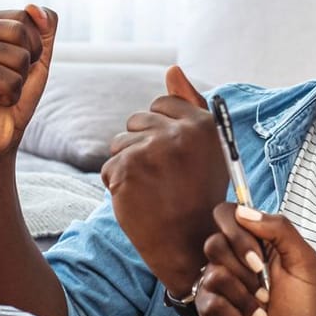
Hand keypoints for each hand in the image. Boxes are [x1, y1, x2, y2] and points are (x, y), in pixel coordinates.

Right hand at [0, 5, 56, 162]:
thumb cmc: (11, 98)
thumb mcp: (36, 58)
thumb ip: (43, 28)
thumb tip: (34, 8)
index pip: (27, 16)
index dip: (32, 48)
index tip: (9, 67)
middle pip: (24, 29)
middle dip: (27, 63)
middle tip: (4, 81)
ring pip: (20, 55)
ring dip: (18, 81)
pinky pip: (13, 78)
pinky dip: (10, 96)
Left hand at [98, 66, 229, 293]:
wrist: (190, 247)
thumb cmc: (198, 197)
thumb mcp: (206, 149)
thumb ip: (190, 105)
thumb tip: (172, 68)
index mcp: (202, 124)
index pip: (162, 104)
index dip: (160, 130)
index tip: (171, 157)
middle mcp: (179, 133)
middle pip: (137, 121)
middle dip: (141, 146)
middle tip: (162, 179)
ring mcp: (151, 150)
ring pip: (119, 144)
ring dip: (128, 166)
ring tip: (151, 190)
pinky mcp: (127, 170)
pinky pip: (109, 168)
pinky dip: (118, 187)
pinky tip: (140, 202)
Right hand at [194, 204, 315, 315]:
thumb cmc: (303, 309)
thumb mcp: (304, 262)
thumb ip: (280, 229)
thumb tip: (243, 212)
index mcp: (254, 244)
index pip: (227, 216)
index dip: (238, 232)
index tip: (259, 256)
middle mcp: (232, 261)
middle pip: (214, 243)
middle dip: (244, 270)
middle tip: (265, 288)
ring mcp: (218, 286)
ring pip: (213, 273)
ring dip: (244, 296)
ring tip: (260, 310)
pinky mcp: (208, 311)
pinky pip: (208, 300)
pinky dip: (234, 314)